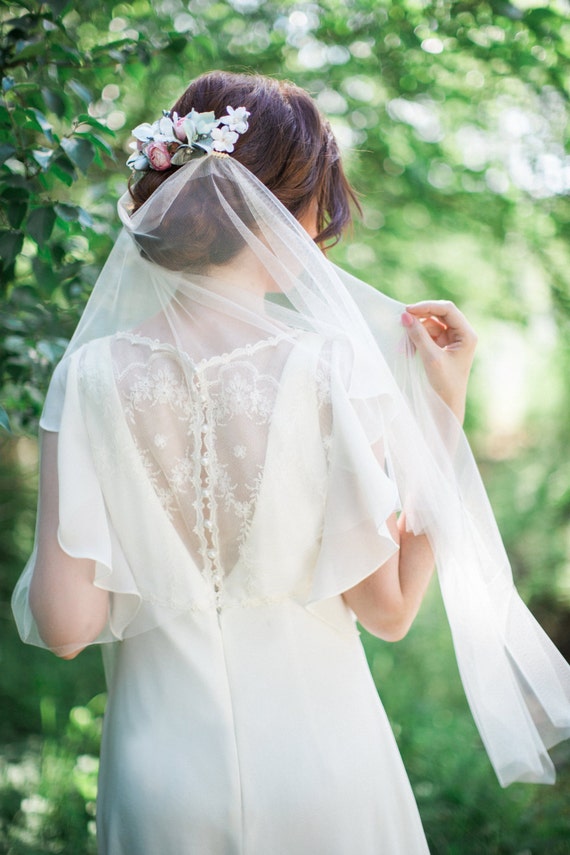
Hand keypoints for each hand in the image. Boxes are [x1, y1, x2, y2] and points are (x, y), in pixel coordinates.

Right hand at [401, 300, 476, 422]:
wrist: (447, 405)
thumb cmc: (444, 384)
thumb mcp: (431, 358)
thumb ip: (418, 335)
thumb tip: (405, 316)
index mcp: (467, 335)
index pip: (447, 309)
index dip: (427, 306)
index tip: (408, 311)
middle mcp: (462, 334)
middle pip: (439, 314)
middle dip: (421, 318)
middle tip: (402, 321)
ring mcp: (453, 340)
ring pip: (432, 324)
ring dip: (417, 331)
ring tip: (404, 346)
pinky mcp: (443, 347)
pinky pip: (428, 335)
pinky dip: (417, 339)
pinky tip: (408, 349)